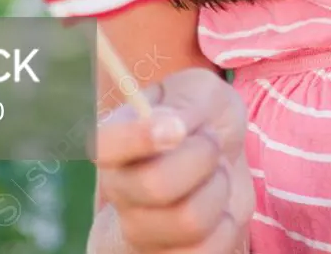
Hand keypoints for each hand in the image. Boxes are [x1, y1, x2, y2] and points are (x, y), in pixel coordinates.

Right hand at [95, 66, 253, 252]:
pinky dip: (227, 226)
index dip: (137, 138)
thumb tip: (171, 128)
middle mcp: (119, 189)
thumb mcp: (200, 92)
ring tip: (215, 176)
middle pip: (155, 185)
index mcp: (116, 138)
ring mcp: (140, 232)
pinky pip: (207, 252)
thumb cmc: (205, 119)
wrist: (225, 160)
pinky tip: (218, 211)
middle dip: (202, 157)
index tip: (177, 128)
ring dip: (218, 191)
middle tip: (211, 142)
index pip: (104, 145)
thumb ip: (184, 105)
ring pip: (188, 221)